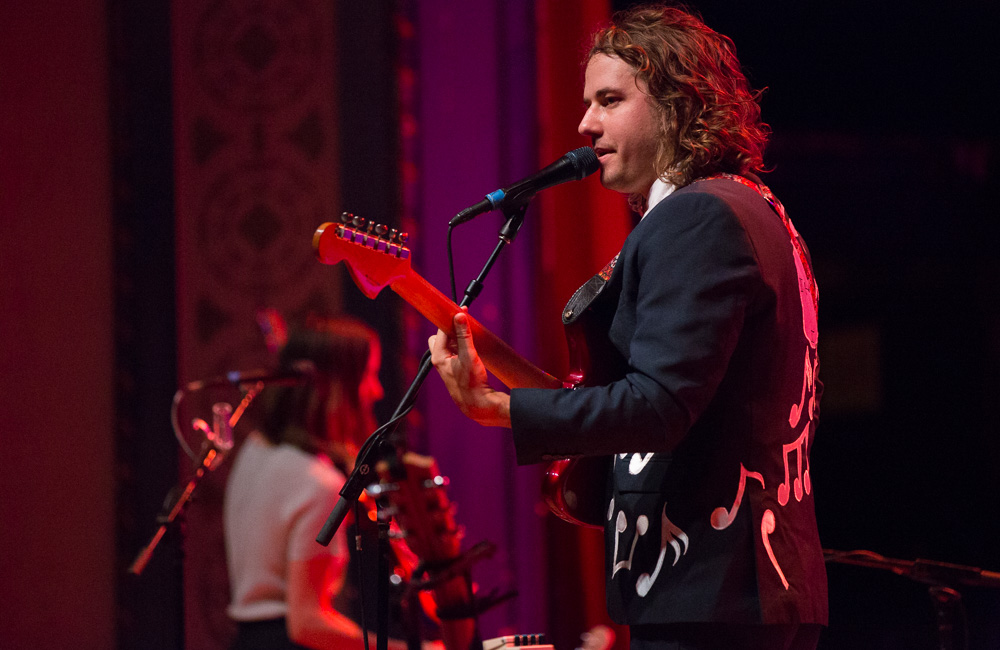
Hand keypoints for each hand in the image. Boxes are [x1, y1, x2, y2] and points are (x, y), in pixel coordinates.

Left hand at [428, 309, 510, 427]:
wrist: (478, 405)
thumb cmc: (472, 384)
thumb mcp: (469, 356)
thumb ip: (464, 335)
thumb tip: (459, 315)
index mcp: (438, 356)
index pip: (441, 331)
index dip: (450, 319)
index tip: (460, 310)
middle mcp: (440, 361)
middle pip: (441, 337)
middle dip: (451, 330)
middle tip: (464, 324)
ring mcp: (447, 366)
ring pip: (449, 345)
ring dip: (459, 338)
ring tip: (471, 336)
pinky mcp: (456, 370)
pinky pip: (456, 353)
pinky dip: (463, 347)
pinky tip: (473, 348)